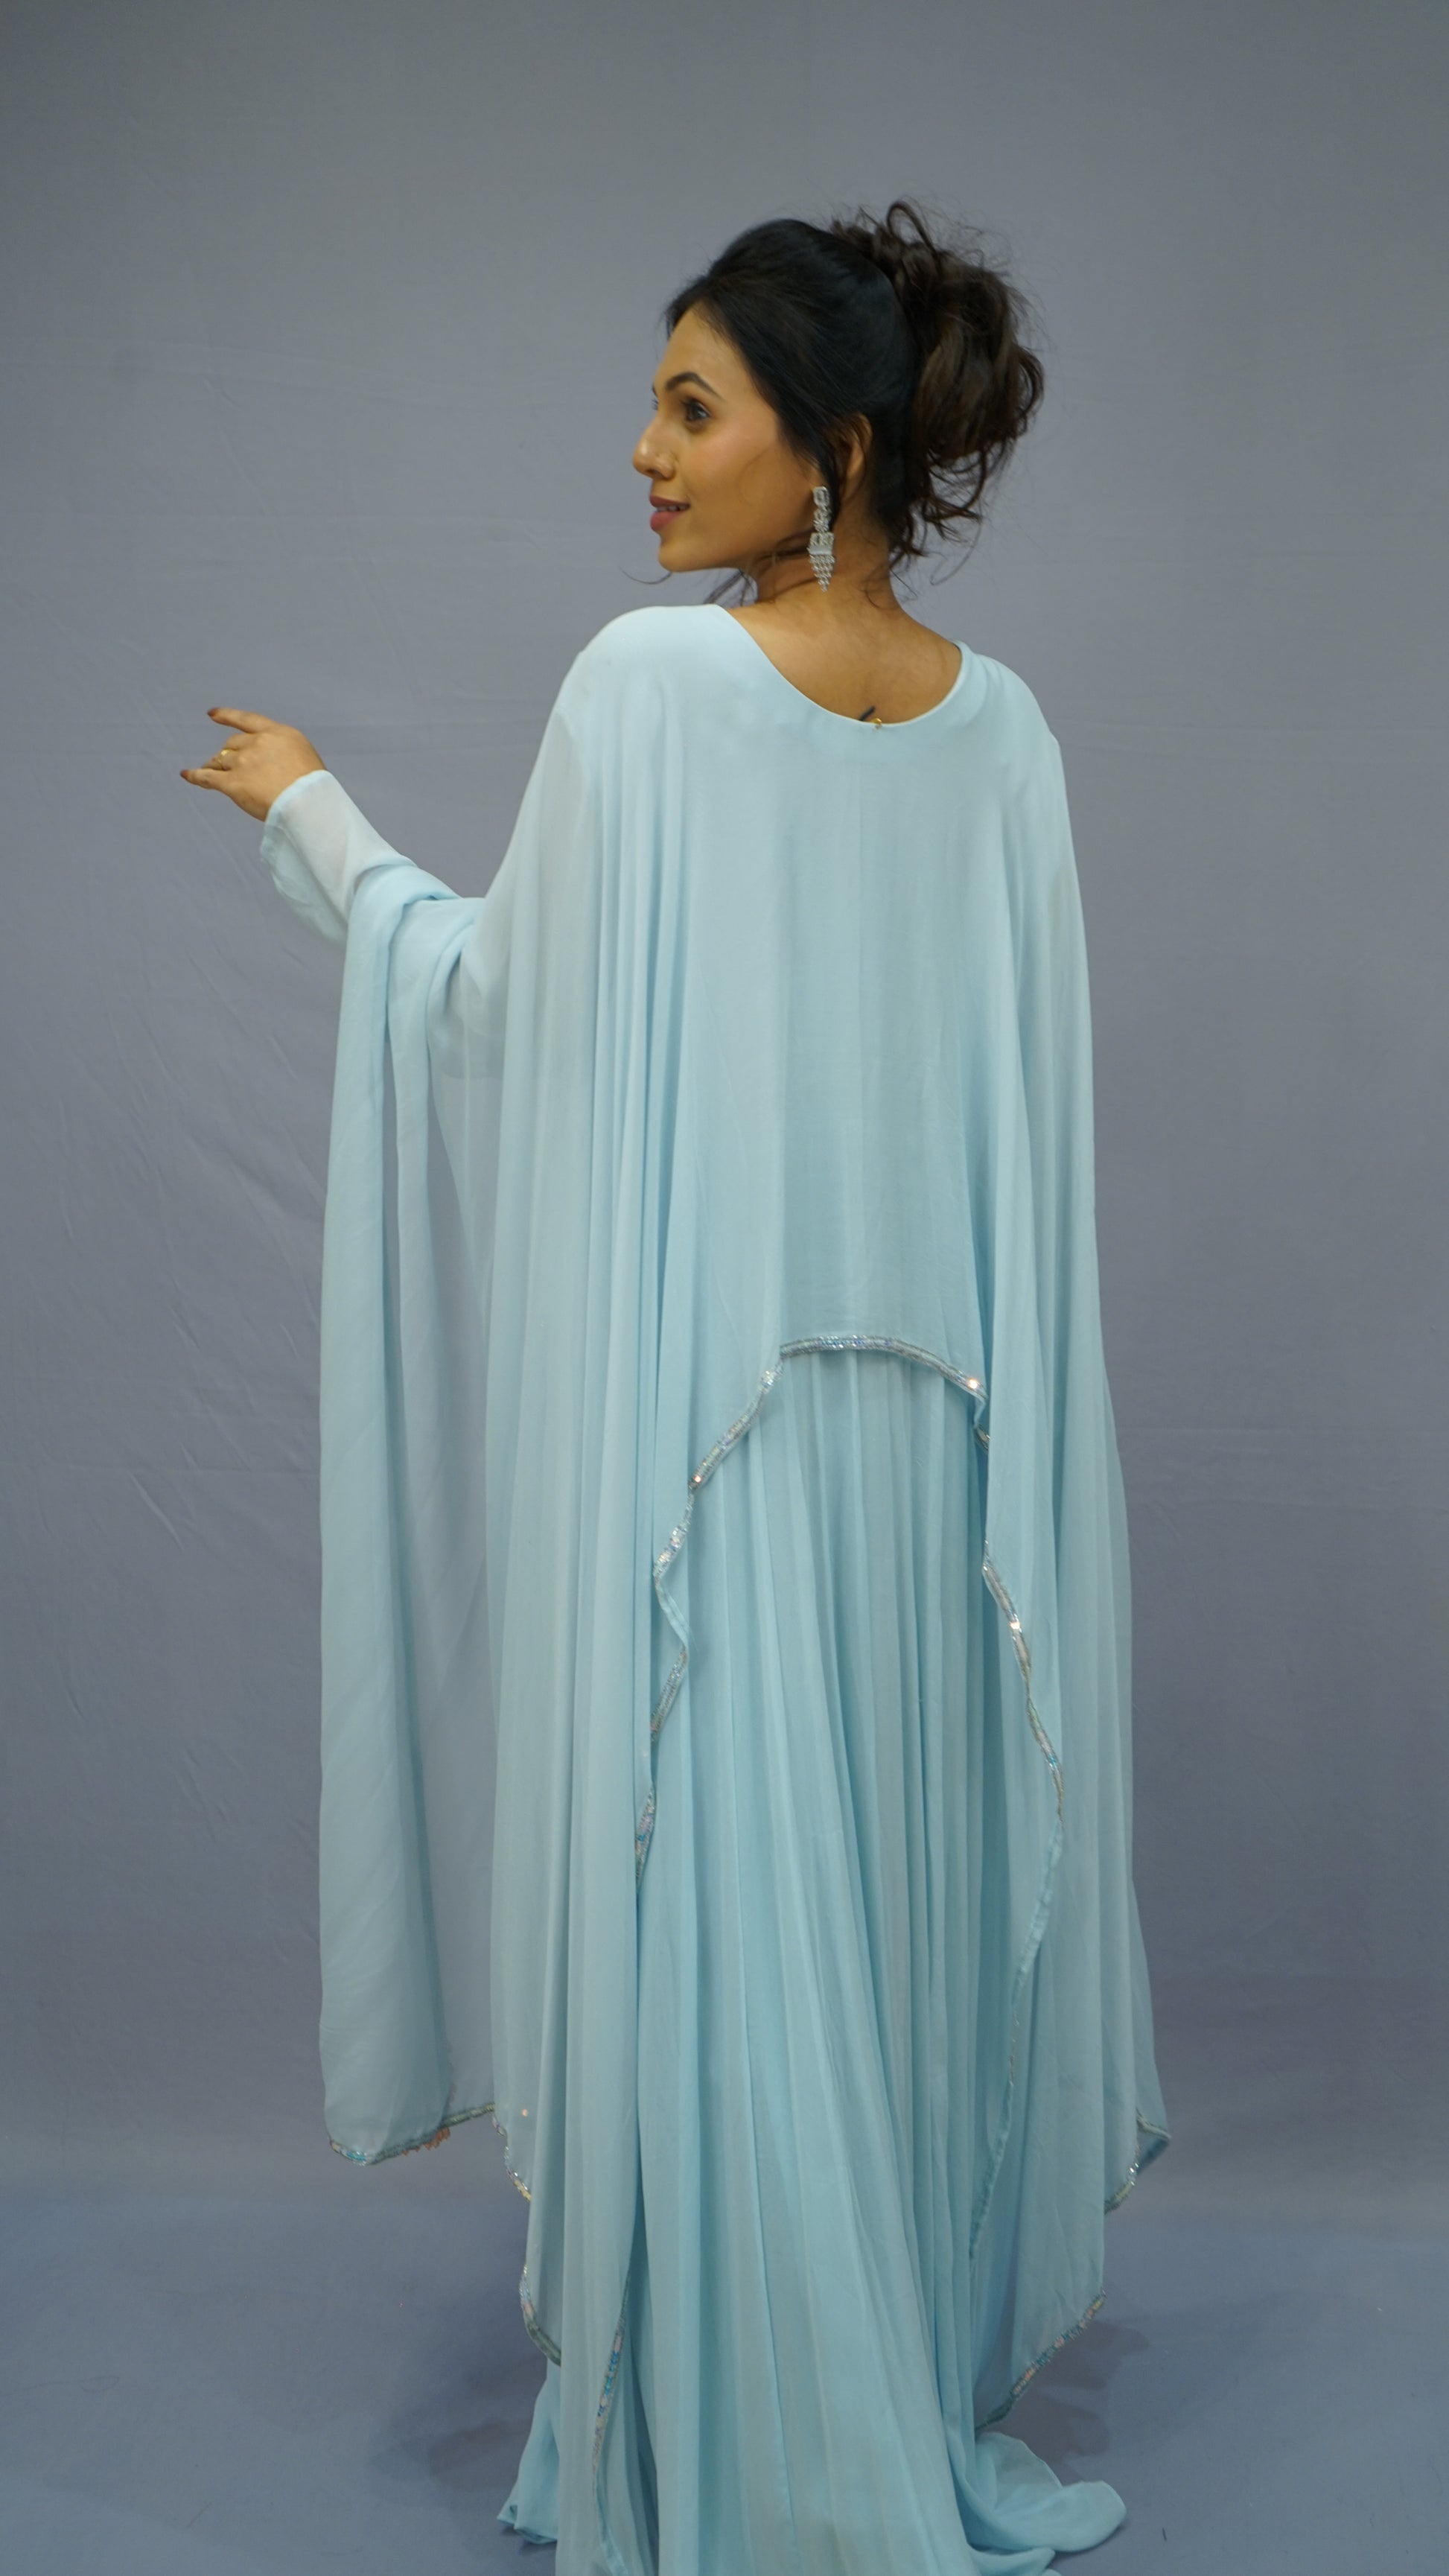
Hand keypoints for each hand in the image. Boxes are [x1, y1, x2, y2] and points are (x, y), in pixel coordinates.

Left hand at [181, 707, 325, 822]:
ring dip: (214, 766)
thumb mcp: (304, 757)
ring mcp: (244, 762)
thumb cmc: (314, 788)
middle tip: (224, 763)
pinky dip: (195, 776)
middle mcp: (257, 743)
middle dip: (227, 754)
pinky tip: (186, 775)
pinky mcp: (233, 783)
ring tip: (209, 772)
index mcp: (277, 733)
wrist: (308, 804)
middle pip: (232, 745)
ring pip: (220, 761)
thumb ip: (282, 753)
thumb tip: (267, 763)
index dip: (227, 716)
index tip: (212, 714)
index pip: (247, 720)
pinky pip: (208, 777)